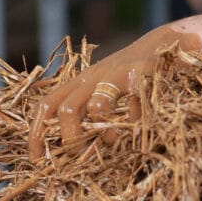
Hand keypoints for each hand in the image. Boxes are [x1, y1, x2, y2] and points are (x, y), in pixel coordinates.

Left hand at [29, 25, 201, 156]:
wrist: (165, 41)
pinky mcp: (141, 74)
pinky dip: (135, 123)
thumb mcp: (103, 87)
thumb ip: (88, 109)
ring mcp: (117, 74)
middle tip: (80, 158)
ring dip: (104, 133)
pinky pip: (134, 105)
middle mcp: (94, 77)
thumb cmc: (131, 73)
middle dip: (70, 139)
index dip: (37, 133)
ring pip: (98, 106)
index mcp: (80, 82)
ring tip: (113, 142)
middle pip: (67, 109)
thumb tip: (73, 146)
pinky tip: (141, 129)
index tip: (36, 159)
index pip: (47, 105)